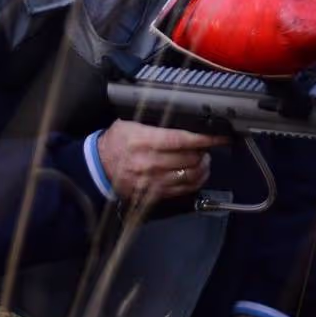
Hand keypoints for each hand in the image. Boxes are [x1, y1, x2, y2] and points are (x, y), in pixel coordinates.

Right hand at [96, 120, 227, 207]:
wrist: (97, 168)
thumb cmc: (115, 143)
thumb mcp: (130, 124)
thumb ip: (155, 124)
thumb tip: (182, 123)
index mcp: (144, 141)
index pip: (181, 140)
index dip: (204, 139)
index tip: (218, 137)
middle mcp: (150, 162)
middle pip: (190, 158)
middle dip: (204, 151)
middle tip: (206, 146)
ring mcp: (153, 180)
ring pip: (191, 175)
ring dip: (203, 167)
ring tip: (203, 159)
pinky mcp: (154, 193)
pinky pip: (183, 189)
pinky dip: (196, 181)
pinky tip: (198, 174)